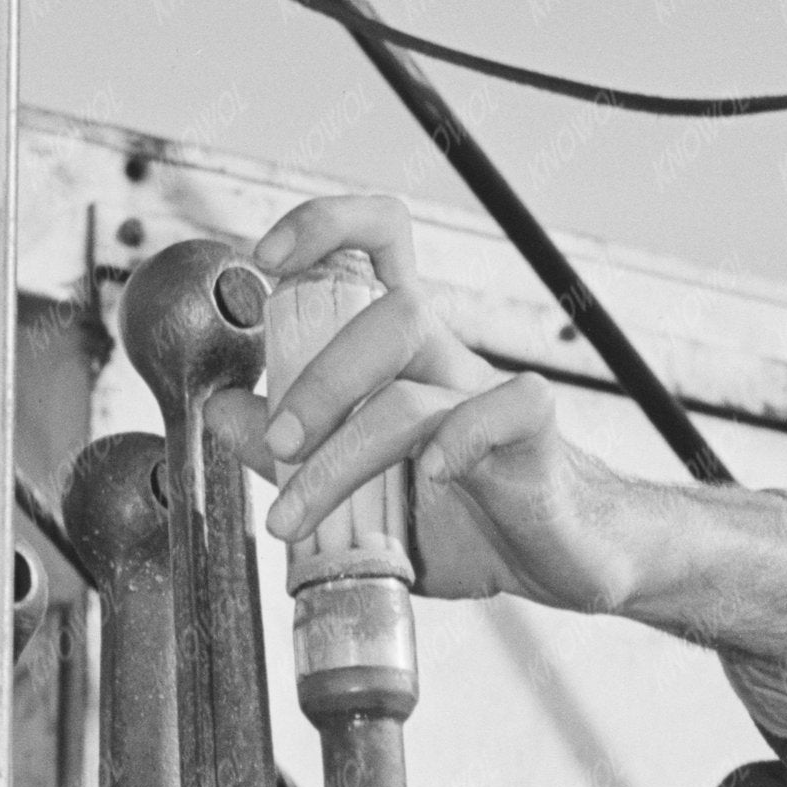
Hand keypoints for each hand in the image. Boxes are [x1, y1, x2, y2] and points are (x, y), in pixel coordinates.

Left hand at [239, 192, 660, 618]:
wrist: (564, 560)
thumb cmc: (468, 516)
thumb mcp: (362, 492)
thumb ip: (295, 452)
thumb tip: (222, 411)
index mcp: (406, 358)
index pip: (380, 246)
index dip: (327, 226)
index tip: (268, 257)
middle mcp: (449, 362)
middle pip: (394, 312)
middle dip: (319, 379)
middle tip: (279, 446)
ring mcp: (492, 397)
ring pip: (419, 385)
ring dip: (346, 446)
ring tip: (300, 510)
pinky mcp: (536, 440)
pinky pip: (505, 410)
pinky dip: (459, 441)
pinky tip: (431, 481)